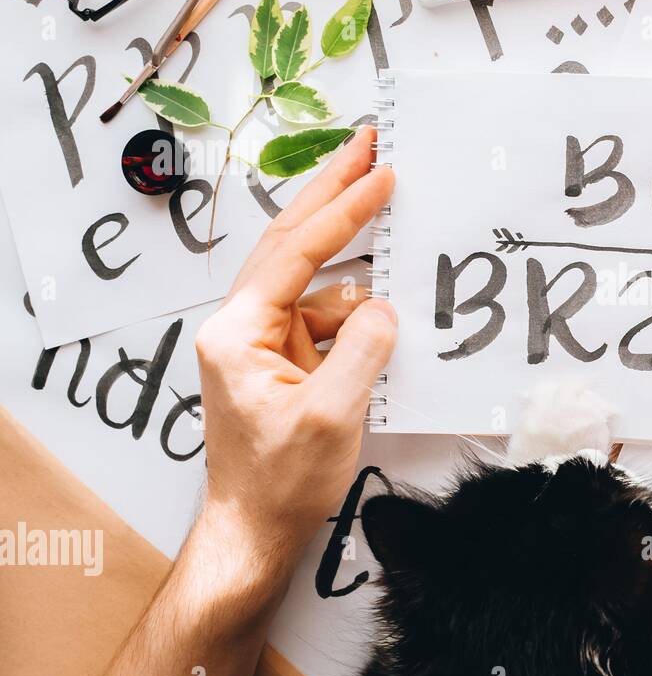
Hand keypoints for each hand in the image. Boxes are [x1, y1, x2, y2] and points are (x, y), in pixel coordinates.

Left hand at [195, 125, 395, 557]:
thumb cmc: (280, 483)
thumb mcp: (331, 416)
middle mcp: (242, 327)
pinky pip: (323, 315)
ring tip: (388, 213)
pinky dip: (355, 305)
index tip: (381, 173)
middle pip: (289, 241)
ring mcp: (261, 343)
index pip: (295, 252)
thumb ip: (362, 351)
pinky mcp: (281, 361)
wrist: (253, 531)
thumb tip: (382, 305)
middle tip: (368, 144)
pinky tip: (384, 304)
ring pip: (310, 277)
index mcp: (239, 333)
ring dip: (351, 254)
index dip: (343, 210)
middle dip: (330, 192)